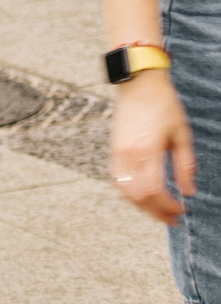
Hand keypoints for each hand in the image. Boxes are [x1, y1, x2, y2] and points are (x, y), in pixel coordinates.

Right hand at [111, 70, 191, 224]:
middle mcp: (128, 154)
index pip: (155, 190)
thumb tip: (189, 191)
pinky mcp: (113, 150)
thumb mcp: (182, 134)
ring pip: (124, 191)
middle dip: (156, 212)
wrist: (138, 85)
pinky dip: (128, 193)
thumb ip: (185, 165)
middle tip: (172, 219)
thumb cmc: (163, 105)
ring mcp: (117, 152)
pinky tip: (143, 195)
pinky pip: (116, 180)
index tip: (182, 211)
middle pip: (138, 196)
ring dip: (141, 206)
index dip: (168, 206)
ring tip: (158, 210)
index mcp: (148, 150)